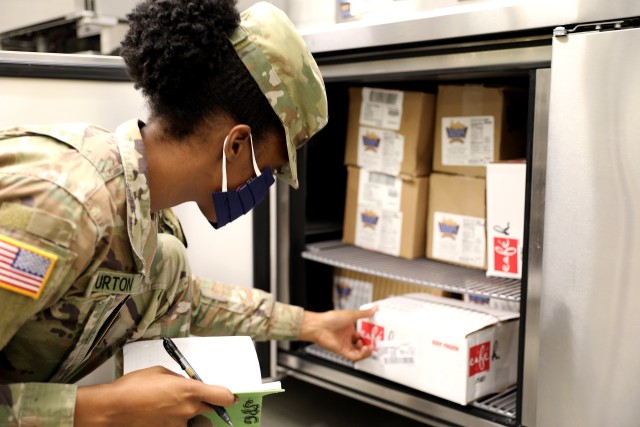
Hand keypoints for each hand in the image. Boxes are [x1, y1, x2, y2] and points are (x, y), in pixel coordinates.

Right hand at [74, 365, 236, 426]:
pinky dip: (174, 421)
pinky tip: (161, 414)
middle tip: (194, 399)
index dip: (229, 396)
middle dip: (206, 405)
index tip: (231, 396)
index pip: (223, 397)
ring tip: (171, 407)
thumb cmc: (132, 388)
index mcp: (189, 391)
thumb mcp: (161, 373)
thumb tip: (185, 384)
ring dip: (188, 415)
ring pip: (193, 421)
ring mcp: (177, 425)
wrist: (112, 409)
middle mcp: (187, 410)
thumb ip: (179, 379)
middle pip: (210, 410)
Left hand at [299, 306, 377, 361]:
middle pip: (362, 344)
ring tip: (370, 347)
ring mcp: (345, 344)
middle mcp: (348, 337)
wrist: (319, 326)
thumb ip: (364, 314)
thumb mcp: (351, 314)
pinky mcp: (342, 351)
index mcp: (350, 329)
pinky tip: (365, 350)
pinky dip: (361, 355)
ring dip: (366, 351)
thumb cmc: (331, 319)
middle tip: (374, 343)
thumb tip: (374, 309)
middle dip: (369, 344)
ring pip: (359, 352)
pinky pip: (354, 356)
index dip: (369, 336)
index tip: (376, 335)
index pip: (363, 335)